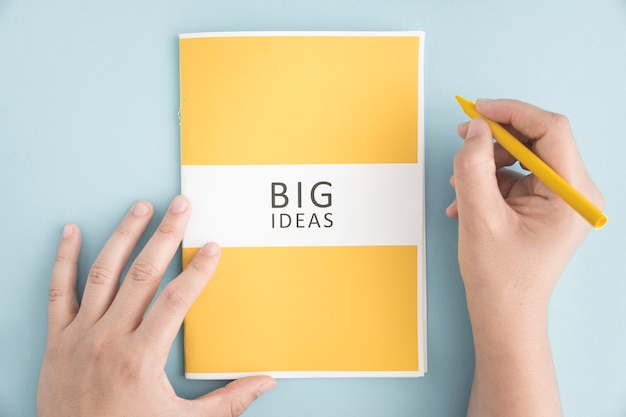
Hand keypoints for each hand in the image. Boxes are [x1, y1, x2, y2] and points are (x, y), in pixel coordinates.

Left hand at [37, 196, 275, 416]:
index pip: (177, 301)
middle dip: (166, 235)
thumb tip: (266, 383)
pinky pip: (59, 291)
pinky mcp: (56, 340)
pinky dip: (63, 259)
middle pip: (143, 275)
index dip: (199, 271)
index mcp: (142, 358)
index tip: (213, 246)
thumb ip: (228, 402)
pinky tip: (71, 232)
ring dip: (124, 236)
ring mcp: (80, 336)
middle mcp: (110, 339)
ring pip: (103, 273)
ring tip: (140, 207)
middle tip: (180, 206)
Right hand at [447, 99, 603, 304]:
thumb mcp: (478, 216)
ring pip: (525, 156)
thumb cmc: (498, 276)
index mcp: (572, 195)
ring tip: (459, 184)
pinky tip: (465, 200)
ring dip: (489, 162)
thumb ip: (474, 166)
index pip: (551, 130)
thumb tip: (475, 130)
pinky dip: (490, 181)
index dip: (512, 113)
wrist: (504, 312)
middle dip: (497, 137)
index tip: (478, 110)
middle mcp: (575, 193)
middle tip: (464, 135)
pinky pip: (519, 176)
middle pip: (539, 140)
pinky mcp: (546, 205)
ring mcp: (562, 199)